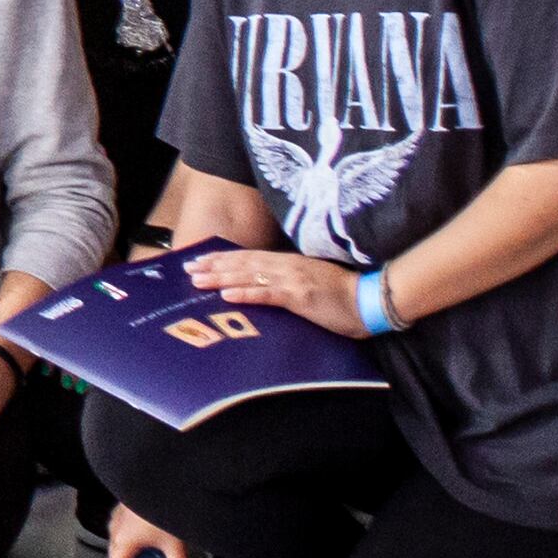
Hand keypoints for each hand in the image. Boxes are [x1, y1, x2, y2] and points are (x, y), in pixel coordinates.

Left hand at [183, 245, 370, 337]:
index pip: (249, 258)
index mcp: (288, 262)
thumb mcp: (311, 282)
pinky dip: (245, 293)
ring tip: (197, 280)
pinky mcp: (299, 296)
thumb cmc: (343, 294)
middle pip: (242, 263)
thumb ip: (289, 280)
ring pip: (248, 276)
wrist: (370, 299)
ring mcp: (291, 279)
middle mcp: (286, 266)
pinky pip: (266, 294)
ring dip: (221, 278)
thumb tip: (267, 286)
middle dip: (214, 266)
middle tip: (187, 269)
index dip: (223, 259)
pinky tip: (227, 295)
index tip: (200, 261)